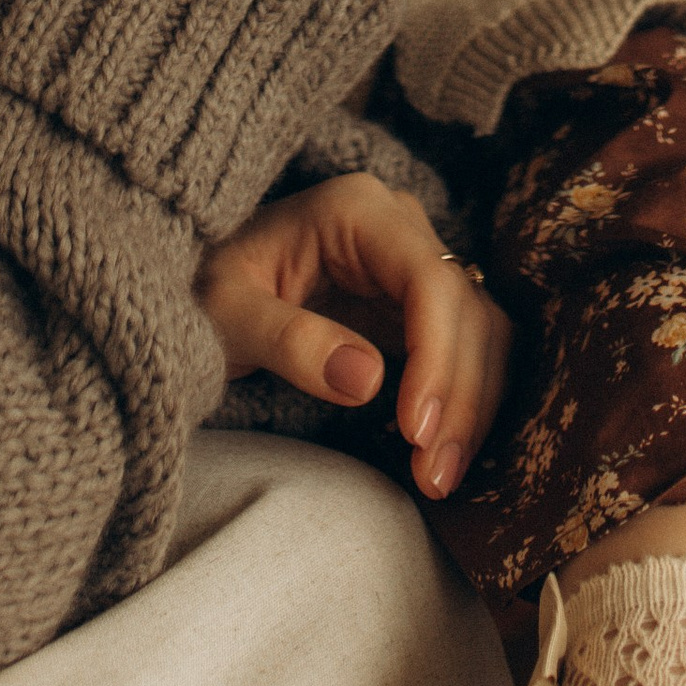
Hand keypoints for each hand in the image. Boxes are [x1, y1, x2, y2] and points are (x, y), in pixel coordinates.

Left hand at [197, 172, 510, 501]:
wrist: (204, 288)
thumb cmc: (209, 291)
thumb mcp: (228, 313)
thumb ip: (289, 340)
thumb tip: (369, 381)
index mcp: (356, 209)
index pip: (428, 277)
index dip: (436, 355)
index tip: (417, 429)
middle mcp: (400, 226)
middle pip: (466, 308)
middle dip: (458, 396)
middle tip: (433, 474)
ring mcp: (415, 264)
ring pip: (481, 332)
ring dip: (472, 406)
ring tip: (439, 476)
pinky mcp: (420, 307)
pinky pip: (468, 351)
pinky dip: (465, 402)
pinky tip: (440, 454)